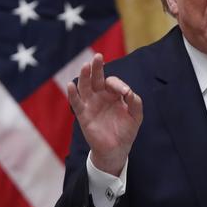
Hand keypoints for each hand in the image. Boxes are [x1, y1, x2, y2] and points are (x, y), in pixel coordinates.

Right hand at [67, 53, 142, 175]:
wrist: (116, 150)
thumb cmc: (126, 131)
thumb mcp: (136, 116)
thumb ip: (135, 102)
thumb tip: (129, 91)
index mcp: (114, 95)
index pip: (112, 83)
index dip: (118, 84)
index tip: (125, 93)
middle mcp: (101, 97)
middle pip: (96, 78)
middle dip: (97, 67)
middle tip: (98, 56)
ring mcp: (91, 104)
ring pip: (85, 87)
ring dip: (84, 76)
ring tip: (85, 66)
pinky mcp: (83, 115)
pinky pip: (76, 103)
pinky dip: (72, 94)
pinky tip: (71, 85)